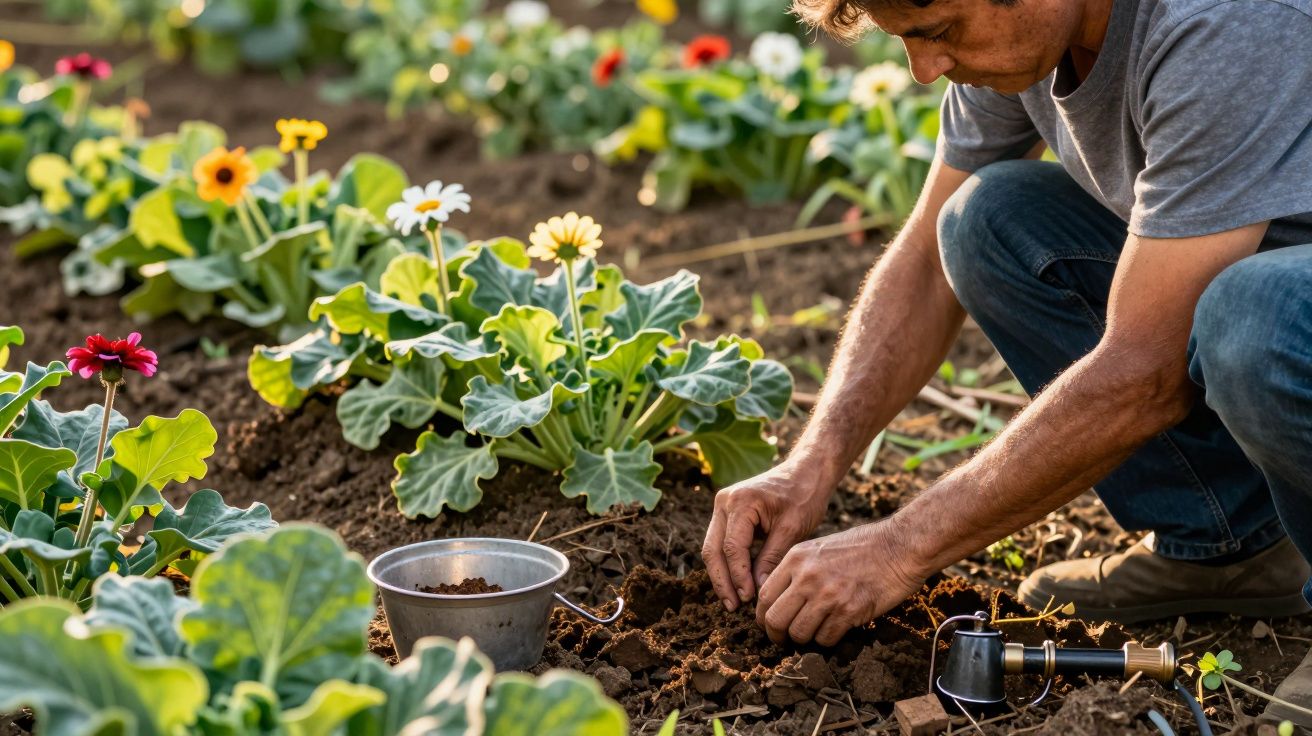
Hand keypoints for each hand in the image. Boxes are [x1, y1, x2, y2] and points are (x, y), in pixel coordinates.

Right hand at [702, 463, 829, 611]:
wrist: (806, 472)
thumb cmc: (804, 496)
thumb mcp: (792, 529)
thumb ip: (772, 557)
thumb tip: (760, 589)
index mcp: (740, 501)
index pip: (732, 547)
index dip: (739, 576)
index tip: (749, 598)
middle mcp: (724, 502)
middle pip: (713, 549)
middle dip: (722, 581)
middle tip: (733, 607)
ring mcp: (723, 506)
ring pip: (712, 548)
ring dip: (722, 575)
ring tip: (733, 602)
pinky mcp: (728, 514)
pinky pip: (721, 543)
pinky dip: (728, 564)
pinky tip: (738, 585)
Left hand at [756, 521, 925, 645]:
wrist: (899, 546)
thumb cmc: (861, 547)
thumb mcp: (819, 548)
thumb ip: (796, 570)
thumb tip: (778, 600)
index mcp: (796, 558)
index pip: (764, 595)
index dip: (763, 616)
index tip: (770, 624)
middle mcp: (807, 576)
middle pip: (774, 619)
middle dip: (777, 635)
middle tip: (784, 640)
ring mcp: (827, 595)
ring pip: (798, 633)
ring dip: (805, 639)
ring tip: (815, 632)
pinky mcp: (849, 611)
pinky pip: (825, 639)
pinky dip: (828, 639)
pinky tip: (837, 627)